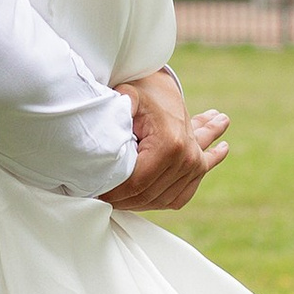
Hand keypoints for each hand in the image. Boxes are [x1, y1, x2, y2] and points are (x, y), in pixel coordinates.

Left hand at [106, 69, 231, 213]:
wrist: (166, 90)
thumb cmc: (144, 95)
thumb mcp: (130, 95)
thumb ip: (121, 104)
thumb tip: (114, 113)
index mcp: (170, 145)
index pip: (137, 183)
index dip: (114, 192)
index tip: (96, 192)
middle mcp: (187, 158)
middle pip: (148, 195)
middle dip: (122, 200)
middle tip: (99, 197)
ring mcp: (195, 166)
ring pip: (161, 200)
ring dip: (138, 203)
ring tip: (116, 201)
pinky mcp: (197, 170)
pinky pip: (178, 198)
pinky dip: (159, 201)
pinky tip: (144, 201)